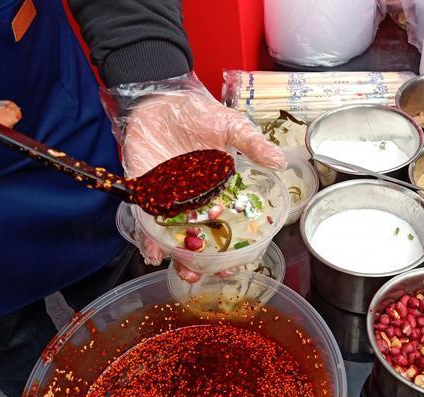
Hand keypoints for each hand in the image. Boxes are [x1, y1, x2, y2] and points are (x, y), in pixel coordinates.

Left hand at [108, 73, 284, 280]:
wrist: (163, 94)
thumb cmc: (198, 111)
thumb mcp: (231, 127)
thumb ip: (252, 145)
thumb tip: (280, 161)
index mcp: (214, 190)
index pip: (224, 225)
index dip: (230, 247)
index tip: (237, 266)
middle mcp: (191, 199)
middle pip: (196, 237)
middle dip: (202, 261)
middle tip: (209, 275)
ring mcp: (166, 196)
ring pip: (172, 234)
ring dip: (177, 255)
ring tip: (186, 272)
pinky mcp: (143, 189)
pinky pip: (145, 217)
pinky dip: (148, 236)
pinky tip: (154, 253)